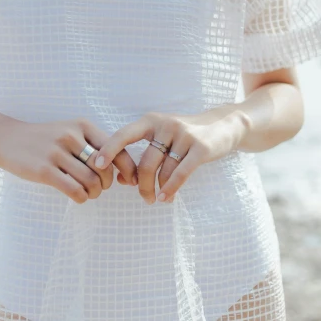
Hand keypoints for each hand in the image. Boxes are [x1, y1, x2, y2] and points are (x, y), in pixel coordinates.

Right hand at [0, 114, 138, 203]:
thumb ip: (92, 144)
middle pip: (105, 168)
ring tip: (88, 194)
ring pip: (91, 182)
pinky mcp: (44, 170)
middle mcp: (71, 136)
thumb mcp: (69, 131)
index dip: (127, 168)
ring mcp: (56, 153)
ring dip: (94, 194)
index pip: (116, 148)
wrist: (6, 137)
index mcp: (82, 125)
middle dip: (106, 184)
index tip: (127, 181)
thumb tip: (121, 168)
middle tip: (99, 188)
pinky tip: (77, 197)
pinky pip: (74, 190)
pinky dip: (81, 198)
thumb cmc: (43, 138)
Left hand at [94, 107, 245, 203]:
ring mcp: (184, 135)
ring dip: (159, 189)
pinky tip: (166, 198)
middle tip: (144, 198)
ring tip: (158, 199)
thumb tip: (122, 179)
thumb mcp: (162, 137)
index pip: (124, 134)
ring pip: (164, 170)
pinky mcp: (201, 148)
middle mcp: (165, 125)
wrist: (223, 125)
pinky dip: (171, 188)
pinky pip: (181, 173)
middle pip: (145, 162)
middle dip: (141, 184)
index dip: (110, 149)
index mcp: (151, 121)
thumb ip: (143, 154)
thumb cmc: (185, 135)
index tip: (97, 165)